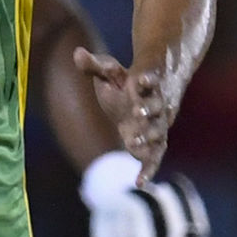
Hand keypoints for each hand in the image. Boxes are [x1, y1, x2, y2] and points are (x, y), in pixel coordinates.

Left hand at [73, 50, 168, 179]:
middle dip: (147, 110)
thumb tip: (76, 53)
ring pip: (158, 132)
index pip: (148, 80)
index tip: (139, 79)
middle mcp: (157, 104)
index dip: (145, 79)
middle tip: (137, 113)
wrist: (153, 94)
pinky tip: (138, 183)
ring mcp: (159, 124)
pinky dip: (148, 169)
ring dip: (147, 137)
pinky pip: (155, 157)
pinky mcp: (156, 142)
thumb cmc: (128, 82)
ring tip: (133, 144)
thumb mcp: (110, 71)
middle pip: (156, 107)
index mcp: (146, 84)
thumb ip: (94, 65)